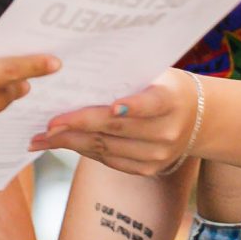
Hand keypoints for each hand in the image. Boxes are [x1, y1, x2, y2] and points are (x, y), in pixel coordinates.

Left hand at [32, 68, 200, 177]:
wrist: (198, 118)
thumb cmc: (165, 86)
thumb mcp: (157, 74)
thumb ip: (127, 75)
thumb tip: (79, 71)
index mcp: (170, 101)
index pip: (150, 104)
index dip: (131, 106)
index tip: (112, 106)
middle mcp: (166, 132)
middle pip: (116, 129)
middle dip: (78, 126)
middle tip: (48, 124)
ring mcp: (157, 155)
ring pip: (106, 148)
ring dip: (71, 143)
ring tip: (41, 137)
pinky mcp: (147, 169)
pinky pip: (108, 160)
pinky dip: (82, 150)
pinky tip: (60, 144)